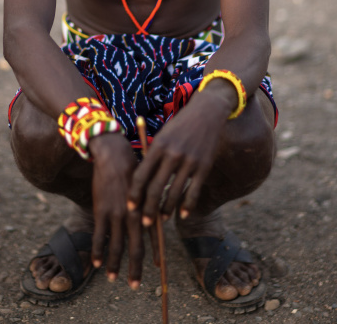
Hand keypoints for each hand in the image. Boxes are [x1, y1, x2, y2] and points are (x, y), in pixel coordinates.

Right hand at [89, 133, 144, 287]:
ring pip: (116, 245)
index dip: (157, 252)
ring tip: (114, 279)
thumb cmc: (133, 167)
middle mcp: (133, 214)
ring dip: (114, 265)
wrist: (114, 154)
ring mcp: (116, 213)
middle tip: (135, 285)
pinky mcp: (101, 210)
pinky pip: (99, 236)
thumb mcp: (147, 185)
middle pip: (135, 247)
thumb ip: (151, 204)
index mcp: (146, 207)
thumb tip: (157, 221)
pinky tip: (96, 264)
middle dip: (135, 268)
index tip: (159, 267)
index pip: (154, 235)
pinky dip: (98, 251)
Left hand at [127, 91, 229, 223]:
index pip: (141, 175)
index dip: (134, 194)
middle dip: (148, 209)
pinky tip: (182, 215)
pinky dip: (187, 206)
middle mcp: (172, 154)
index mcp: (158, 146)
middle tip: (144, 224)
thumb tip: (141, 182)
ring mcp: (189, 161)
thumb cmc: (180, 126)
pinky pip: (193, 191)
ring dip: (166, 210)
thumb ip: (153, 156)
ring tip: (161, 220)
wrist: (207, 112)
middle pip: (156, 188)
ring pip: (174, 193)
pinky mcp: (204, 166)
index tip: (130, 207)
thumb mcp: (163, 136)